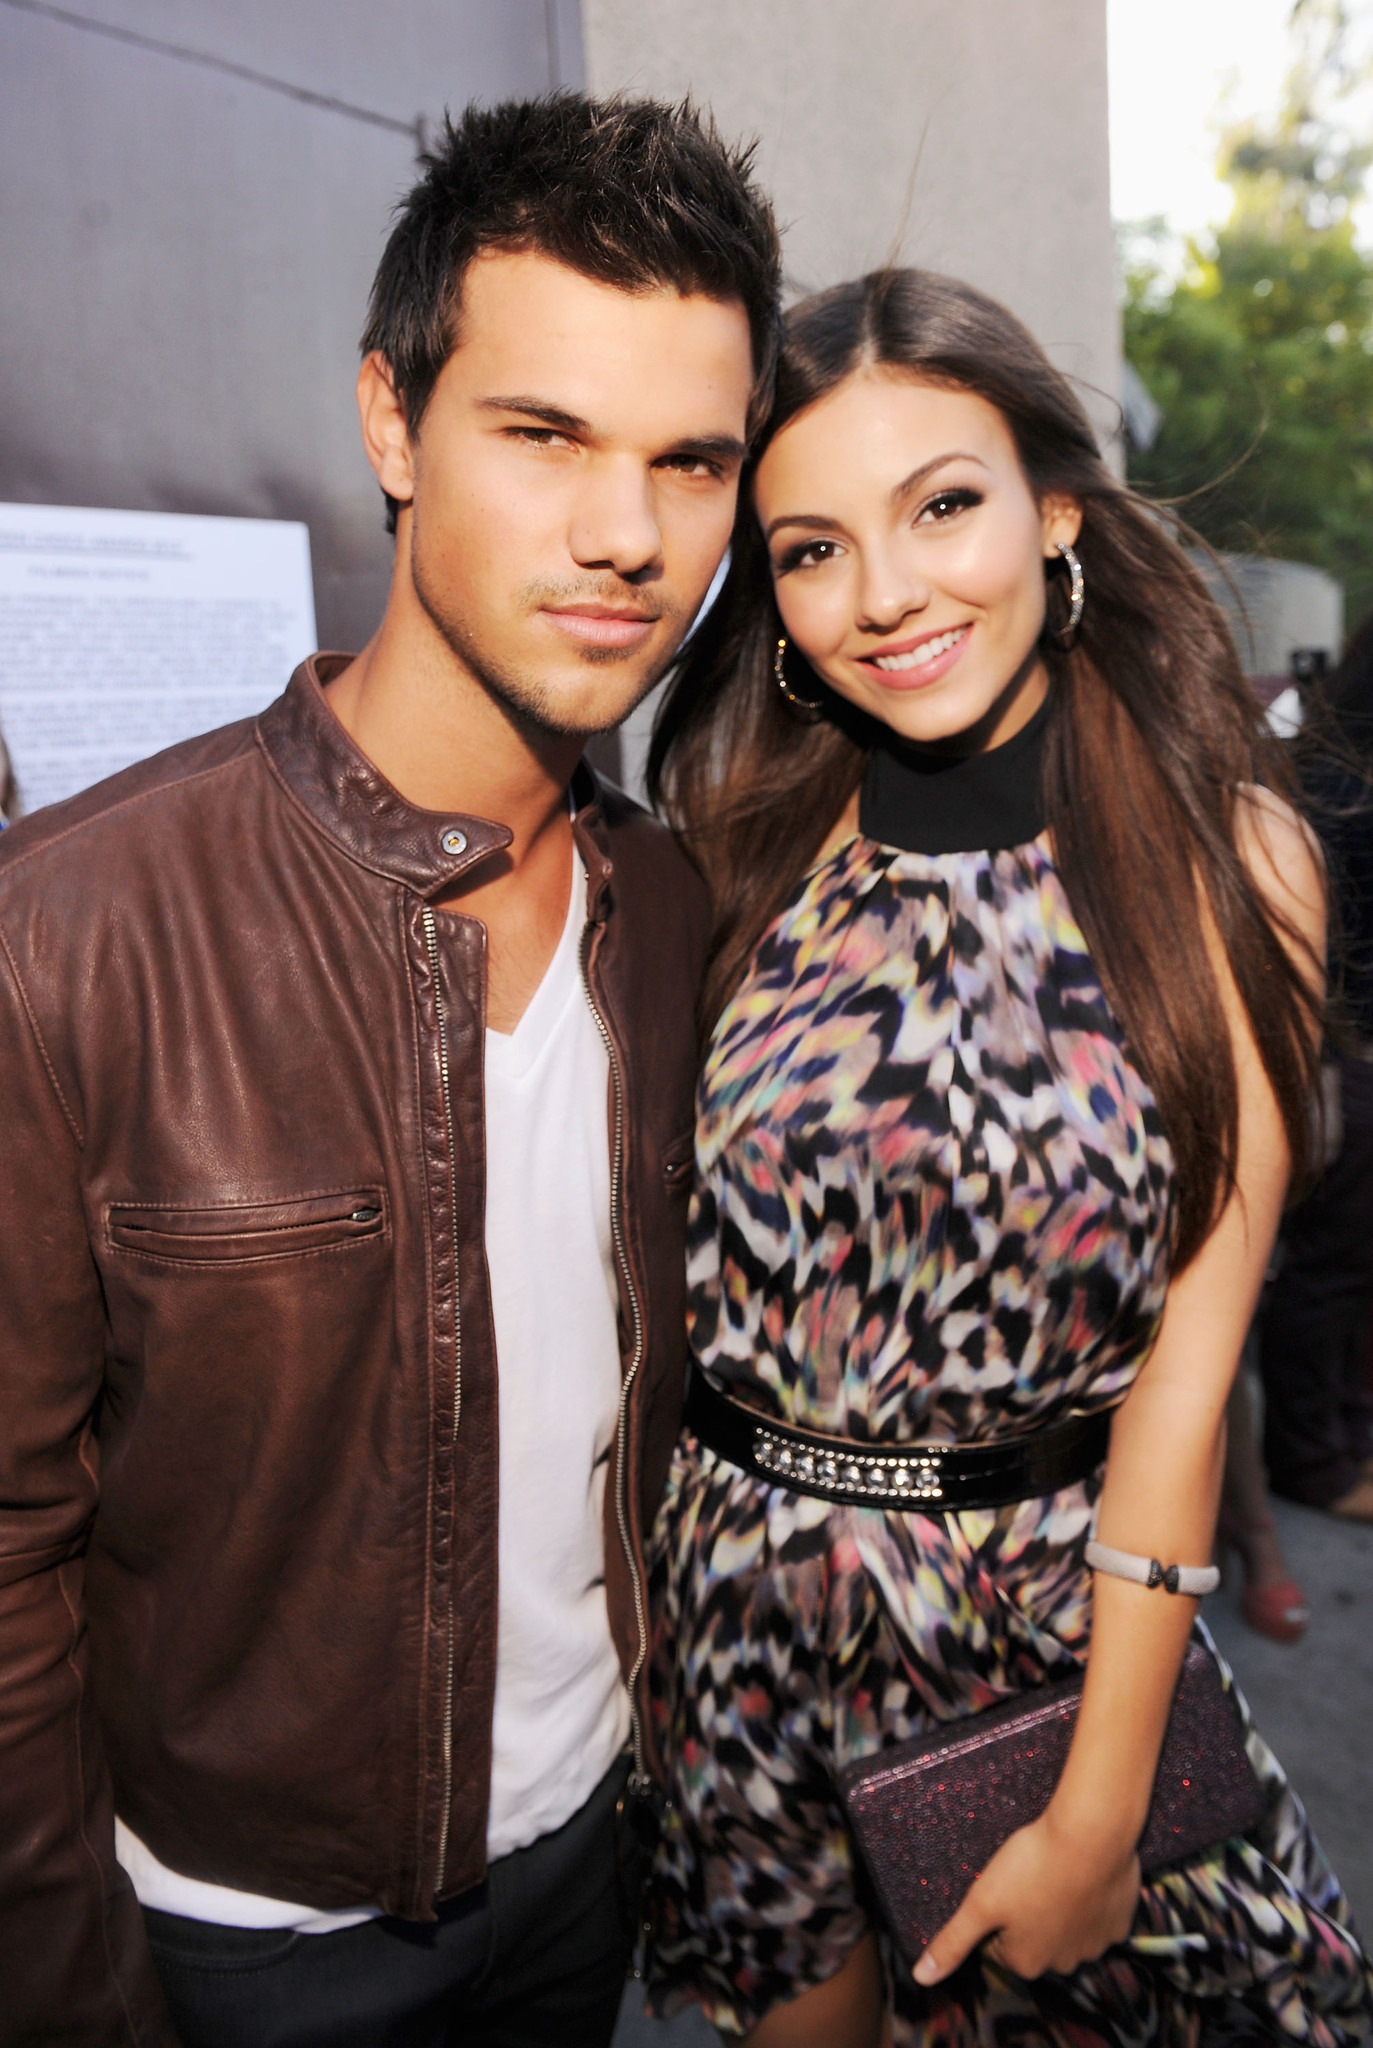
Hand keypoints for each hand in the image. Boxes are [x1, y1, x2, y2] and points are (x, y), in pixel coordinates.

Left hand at [912, 1806, 1140, 1984]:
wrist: (1091, 1834)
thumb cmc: (1032, 1865)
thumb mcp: (981, 1902)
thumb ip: (952, 1942)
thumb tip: (922, 1976)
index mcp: (1027, 1963)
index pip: (996, 1944)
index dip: (994, 1911)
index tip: (999, 1884)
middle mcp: (1064, 1964)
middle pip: (1033, 1938)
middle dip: (1026, 1912)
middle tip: (1025, 1874)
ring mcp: (1095, 1945)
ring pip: (1066, 1927)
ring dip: (1058, 1906)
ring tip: (1051, 1871)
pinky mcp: (1120, 1923)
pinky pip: (1097, 1914)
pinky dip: (1089, 1897)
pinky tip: (1080, 1872)